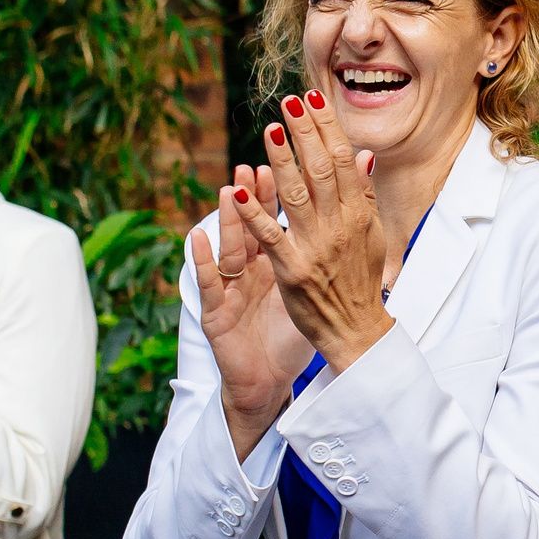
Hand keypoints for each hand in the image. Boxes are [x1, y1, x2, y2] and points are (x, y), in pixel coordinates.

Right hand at [190, 164, 316, 458]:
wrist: (265, 381)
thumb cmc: (288, 335)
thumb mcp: (307, 288)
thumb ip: (318, 253)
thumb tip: (341, 217)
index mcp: (274, 262)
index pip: (279, 220)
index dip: (285, 190)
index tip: (292, 157)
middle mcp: (249, 271)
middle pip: (253, 226)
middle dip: (256, 193)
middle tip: (257, 160)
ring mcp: (229, 290)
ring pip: (229, 248)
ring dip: (229, 218)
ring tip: (230, 188)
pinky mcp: (215, 314)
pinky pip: (208, 284)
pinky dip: (203, 260)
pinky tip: (197, 237)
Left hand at [228, 90, 394, 372]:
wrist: (358, 332)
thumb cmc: (362, 282)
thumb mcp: (373, 235)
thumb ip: (364, 195)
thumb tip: (363, 154)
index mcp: (358, 215)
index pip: (342, 161)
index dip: (326, 127)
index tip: (312, 98)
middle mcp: (339, 226)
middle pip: (320, 170)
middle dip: (304, 133)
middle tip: (288, 102)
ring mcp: (315, 247)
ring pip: (296, 196)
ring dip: (280, 161)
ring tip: (268, 131)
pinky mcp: (292, 270)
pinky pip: (269, 236)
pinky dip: (252, 214)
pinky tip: (236, 192)